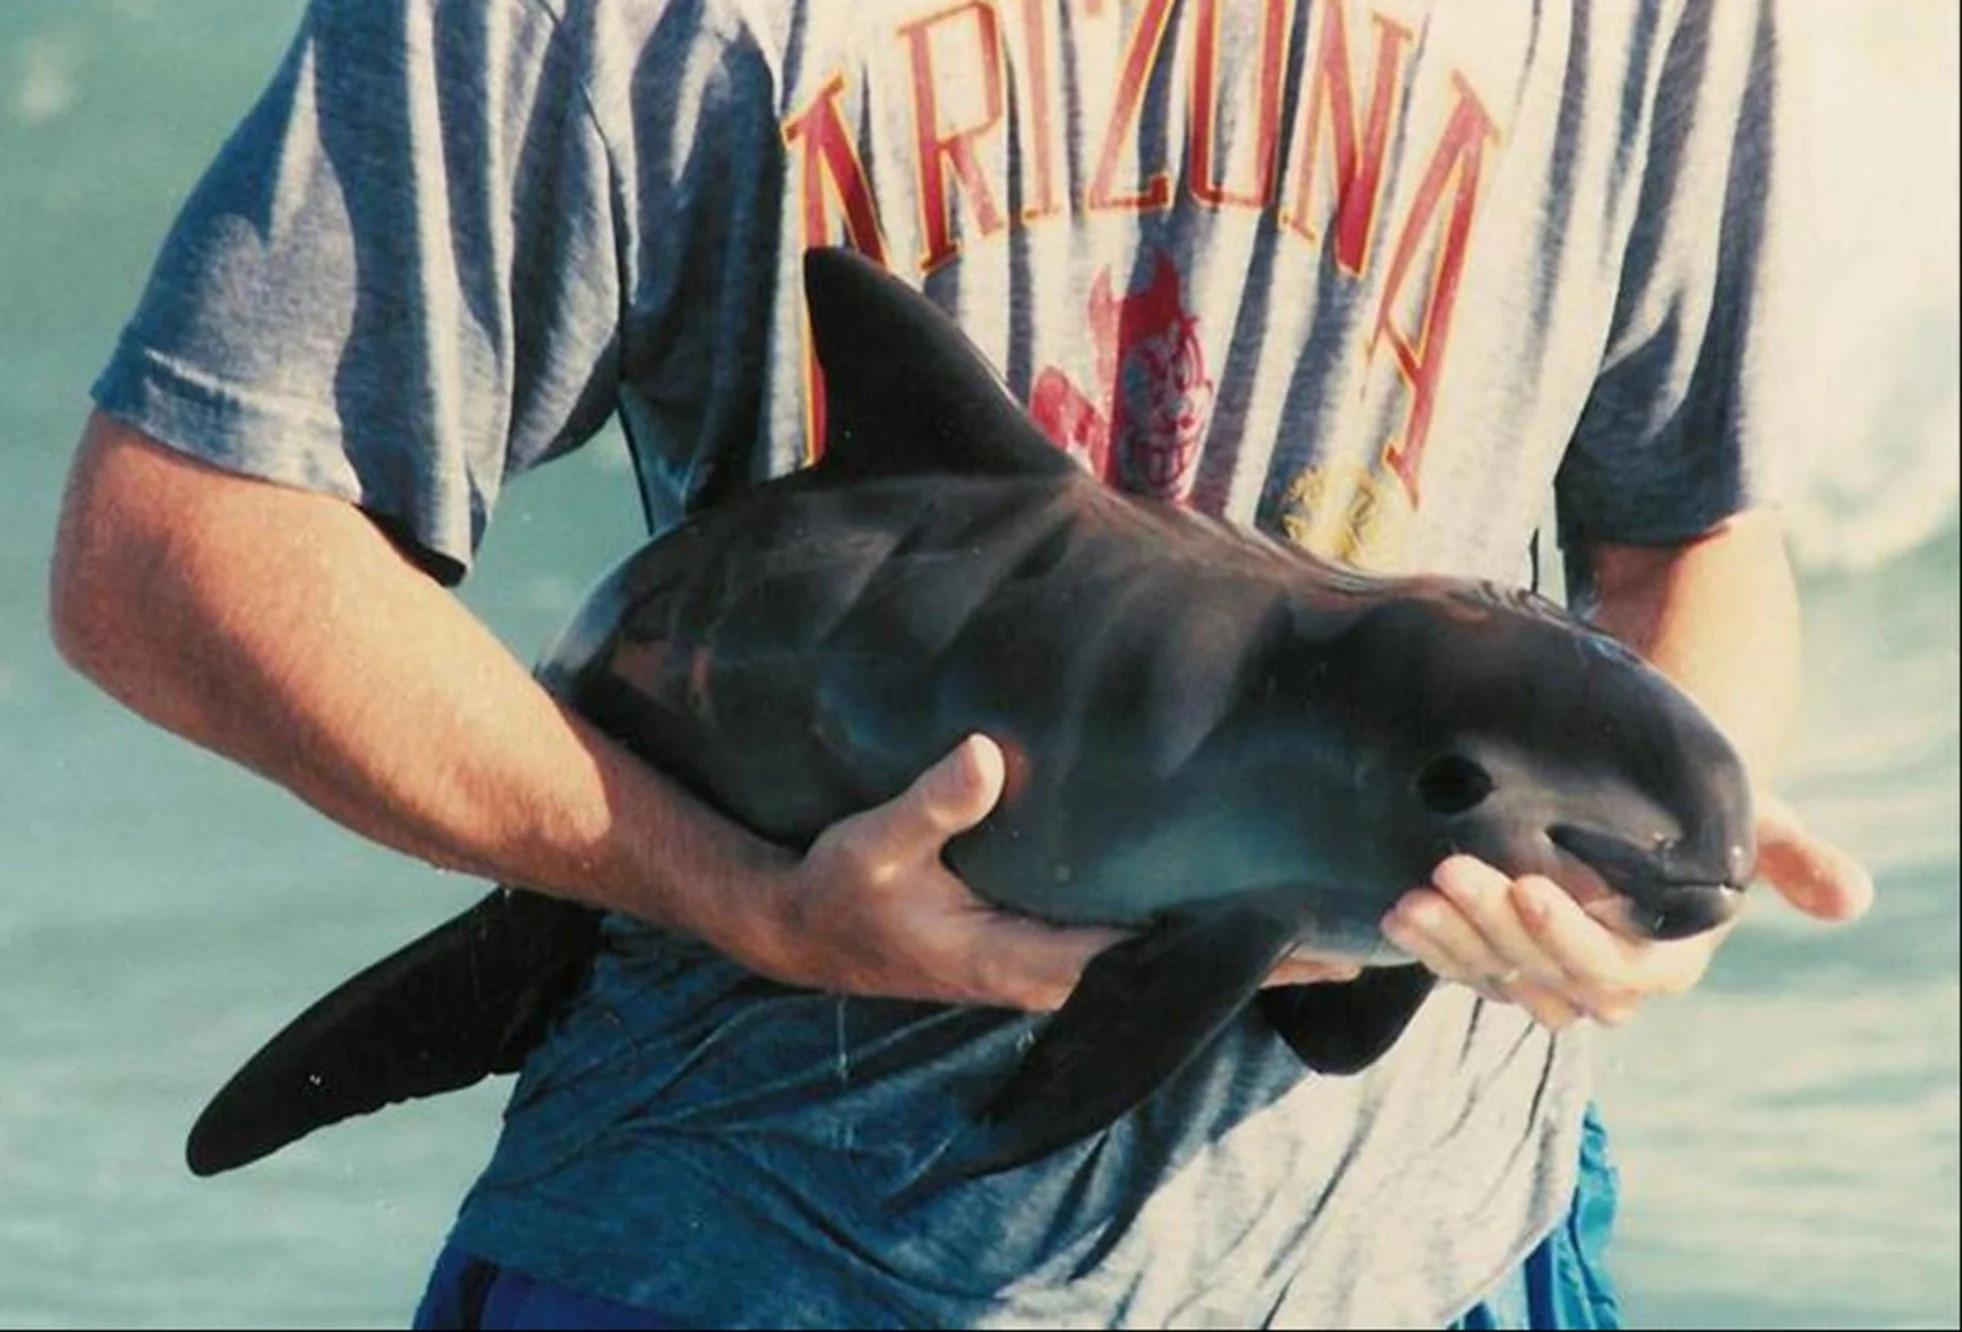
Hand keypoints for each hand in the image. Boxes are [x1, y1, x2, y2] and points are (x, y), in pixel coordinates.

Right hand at [745, 734, 1360, 1011]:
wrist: (804, 928)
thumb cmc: (842, 887)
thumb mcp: (872, 846)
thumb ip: (930, 805)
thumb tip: (987, 757)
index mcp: (1023, 959)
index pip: (1153, 962)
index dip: (1235, 956)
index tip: (1314, 942)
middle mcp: (1050, 970)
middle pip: (1179, 971)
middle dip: (1268, 957)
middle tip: (1367, 932)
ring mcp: (1049, 958)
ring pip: (1162, 958)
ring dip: (1235, 943)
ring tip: (1321, 912)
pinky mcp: (1039, 938)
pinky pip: (1131, 937)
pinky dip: (1187, 924)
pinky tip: (1226, 898)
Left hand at [1380, 794, 1873, 1029]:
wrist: (1634, 783)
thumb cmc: (1695, 797)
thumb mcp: (1746, 811)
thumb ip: (1789, 852)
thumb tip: (1852, 897)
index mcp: (1666, 957)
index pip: (1617, 971)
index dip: (1571, 940)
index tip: (1529, 886)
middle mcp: (1601, 976)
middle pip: (1542, 975)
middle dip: (1493, 930)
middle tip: (1449, 874)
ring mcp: (1543, 968)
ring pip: (1495, 976)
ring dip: (1450, 944)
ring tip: (1408, 901)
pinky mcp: (1497, 952)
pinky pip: (1463, 965)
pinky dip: (1430, 945)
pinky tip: (1396, 912)